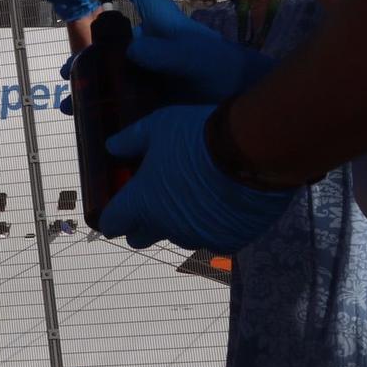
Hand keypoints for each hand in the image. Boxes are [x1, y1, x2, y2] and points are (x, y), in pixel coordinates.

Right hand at [85, 0, 276, 103]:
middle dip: (86, 54)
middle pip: (112, 40)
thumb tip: (132, 48)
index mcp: (162, 25)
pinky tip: (89, 121)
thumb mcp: (196, 61)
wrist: (244, 104)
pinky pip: (120, 97)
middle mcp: (152, 44)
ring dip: (89, 84)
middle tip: (68, 71)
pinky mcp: (153, 94)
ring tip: (73, 103)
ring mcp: (151, 70)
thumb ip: (166, 54)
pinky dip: (102, 106)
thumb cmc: (224, 73)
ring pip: (112, 71)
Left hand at [98, 104, 293, 250]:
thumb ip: (131, 140)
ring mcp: (199, 237)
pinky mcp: (229, 241)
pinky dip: (214, 226)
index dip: (112, 218)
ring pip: (180, 237)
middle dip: (141, 225)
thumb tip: (112, 146)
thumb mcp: (158, 126)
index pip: (112, 224)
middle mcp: (166, 226)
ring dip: (181, 223)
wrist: (254, 151)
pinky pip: (214, 239)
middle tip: (153, 203)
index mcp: (142, 202)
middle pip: (141, 238)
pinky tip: (222, 205)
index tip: (117, 209)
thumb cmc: (199, 136)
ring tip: (196, 196)